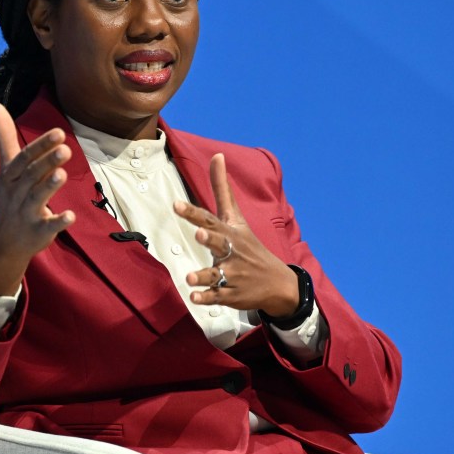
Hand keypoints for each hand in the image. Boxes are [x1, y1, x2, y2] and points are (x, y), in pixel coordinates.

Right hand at [0, 103, 74, 294]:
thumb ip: (5, 136)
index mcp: (11, 176)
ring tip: (62, 174)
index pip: (24, 158)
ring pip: (37, 198)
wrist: (5, 241)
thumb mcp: (7, 167)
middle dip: (47, 162)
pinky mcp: (38, 232)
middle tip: (66, 149)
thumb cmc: (11, 196)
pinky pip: (48, 226)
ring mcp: (26, 213)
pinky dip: (59, 221)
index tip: (59, 132)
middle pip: (32, 175)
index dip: (41, 145)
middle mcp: (17, 192)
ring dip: (49, 186)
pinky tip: (70, 215)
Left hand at [176, 153, 298, 317]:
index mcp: (230, 232)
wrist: (277, 281)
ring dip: (203, 275)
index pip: (210, 219)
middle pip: (219, 244)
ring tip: (189, 278)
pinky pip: (217, 296)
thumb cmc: (249, 245)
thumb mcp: (236, 217)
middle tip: (200, 234)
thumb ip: (222, 188)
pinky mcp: (231, 294)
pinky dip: (207, 298)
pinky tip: (194, 298)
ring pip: (216, 274)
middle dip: (210, 239)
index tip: (176, 205)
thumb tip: (217, 155)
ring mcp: (232, 274)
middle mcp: (231, 251)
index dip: (193, 213)